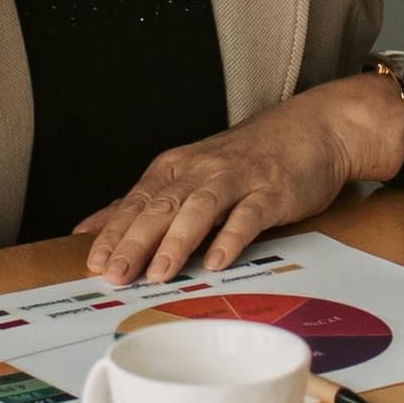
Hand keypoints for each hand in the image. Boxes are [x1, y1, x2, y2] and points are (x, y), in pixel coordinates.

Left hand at [74, 81, 395, 282]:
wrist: (312, 128)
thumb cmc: (248, 158)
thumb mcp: (190, 174)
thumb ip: (144, 202)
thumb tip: (91, 228)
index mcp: (176, 168)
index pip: (136, 202)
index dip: (113, 233)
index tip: (93, 264)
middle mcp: (200, 170)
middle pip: (160, 207)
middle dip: (134, 242)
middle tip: (115, 275)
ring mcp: (237, 179)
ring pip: (199, 208)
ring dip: (177, 241)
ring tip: (159, 273)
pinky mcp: (272, 191)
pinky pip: (248, 215)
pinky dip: (230, 237)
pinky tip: (216, 261)